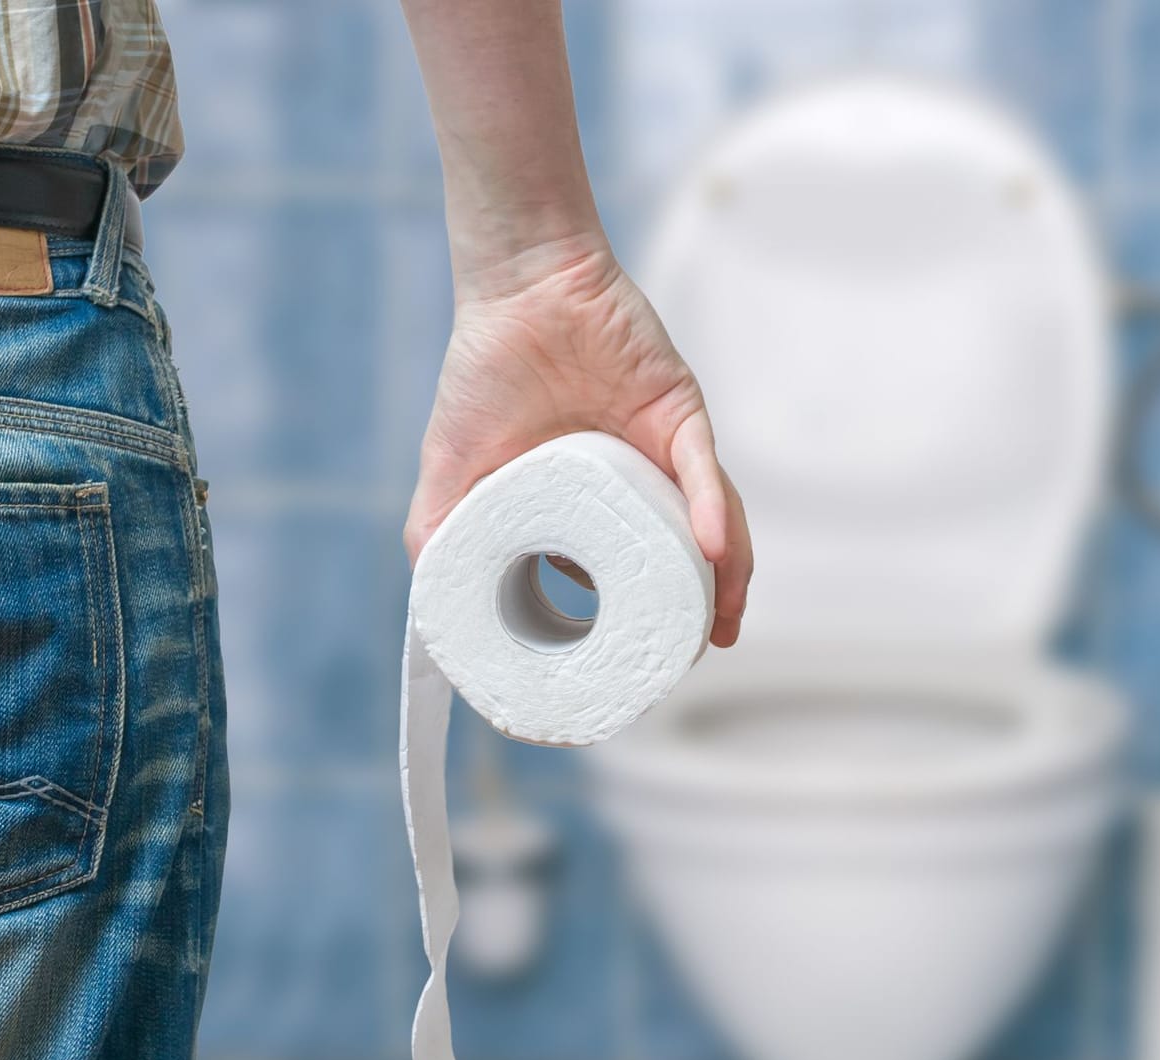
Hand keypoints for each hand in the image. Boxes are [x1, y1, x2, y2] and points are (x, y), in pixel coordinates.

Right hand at [403, 236, 752, 646]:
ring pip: (711, 524)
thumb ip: (440, 537)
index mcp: (592, 505)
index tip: (635, 668)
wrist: (516, 290)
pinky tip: (711, 552)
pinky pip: (706, 470)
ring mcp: (662, 452)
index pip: (624, 574)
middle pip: (682, 559)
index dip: (634, 623)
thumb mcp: (449, 472)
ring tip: (720, 625)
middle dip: (695, 613)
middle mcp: (637, 484)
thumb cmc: (483, 373)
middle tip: (689, 655)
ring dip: (724, 578)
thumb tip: (435, 619)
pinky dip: (713, 512)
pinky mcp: (681, 414)